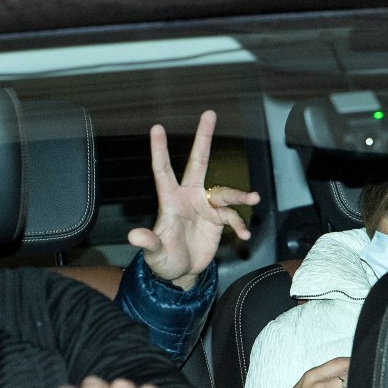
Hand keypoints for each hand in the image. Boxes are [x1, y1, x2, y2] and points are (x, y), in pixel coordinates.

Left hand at [127, 110, 260, 289]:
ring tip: (253, 199)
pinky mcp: (218, 220)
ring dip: (239, 196)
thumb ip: (148, 243)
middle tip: (209, 114)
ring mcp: (205, 206)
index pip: (163, 171)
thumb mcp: (154, 254)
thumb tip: (133, 236)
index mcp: (170, 200)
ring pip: (224, 192)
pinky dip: (240, 225)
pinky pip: (232, 217)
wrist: (182, 273)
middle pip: (197, 162)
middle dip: (203, 138)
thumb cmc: (163, 260)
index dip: (160, 150)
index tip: (156, 127)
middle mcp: (189, 197)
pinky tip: (244, 236)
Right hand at [278, 357, 349, 387]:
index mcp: (312, 376)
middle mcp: (321, 387)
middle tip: (355, 384)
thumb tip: (343, 370)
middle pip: (349, 377)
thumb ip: (321, 376)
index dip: (351, 362)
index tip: (357, 365)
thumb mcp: (302, 385)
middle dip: (354, 380)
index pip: (338, 363)